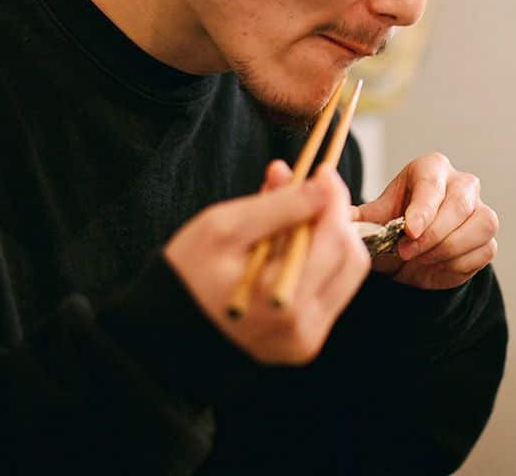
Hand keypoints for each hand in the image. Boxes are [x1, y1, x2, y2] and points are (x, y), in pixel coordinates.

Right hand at [163, 161, 369, 364]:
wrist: (165, 330)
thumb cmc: (188, 274)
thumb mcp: (225, 229)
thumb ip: (279, 206)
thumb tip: (324, 185)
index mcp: (283, 302)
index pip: (335, 240)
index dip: (334, 200)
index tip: (322, 173)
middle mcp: (303, 329)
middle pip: (350, 259)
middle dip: (334, 219)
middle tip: (308, 192)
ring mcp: (306, 339)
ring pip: (344, 274)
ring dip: (328, 238)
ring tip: (292, 218)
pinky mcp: (304, 341)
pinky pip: (328, 291)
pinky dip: (316, 262)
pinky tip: (287, 247)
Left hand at [356, 153, 497, 290]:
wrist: (408, 258)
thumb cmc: (391, 229)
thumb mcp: (372, 221)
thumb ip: (358, 218)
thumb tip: (336, 212)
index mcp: (431, 168)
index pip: (432, 182)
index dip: (423, 208)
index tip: (409, 231)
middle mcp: (461, 183)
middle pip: (460, 204)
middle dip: (433, 233)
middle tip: (406, 252)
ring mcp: (480, 209)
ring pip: (481, 225)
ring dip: (448, 249)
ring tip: (420, 259)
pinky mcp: (487, 237)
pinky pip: (485, 249)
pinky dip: (459, 263)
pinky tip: (436, 265)